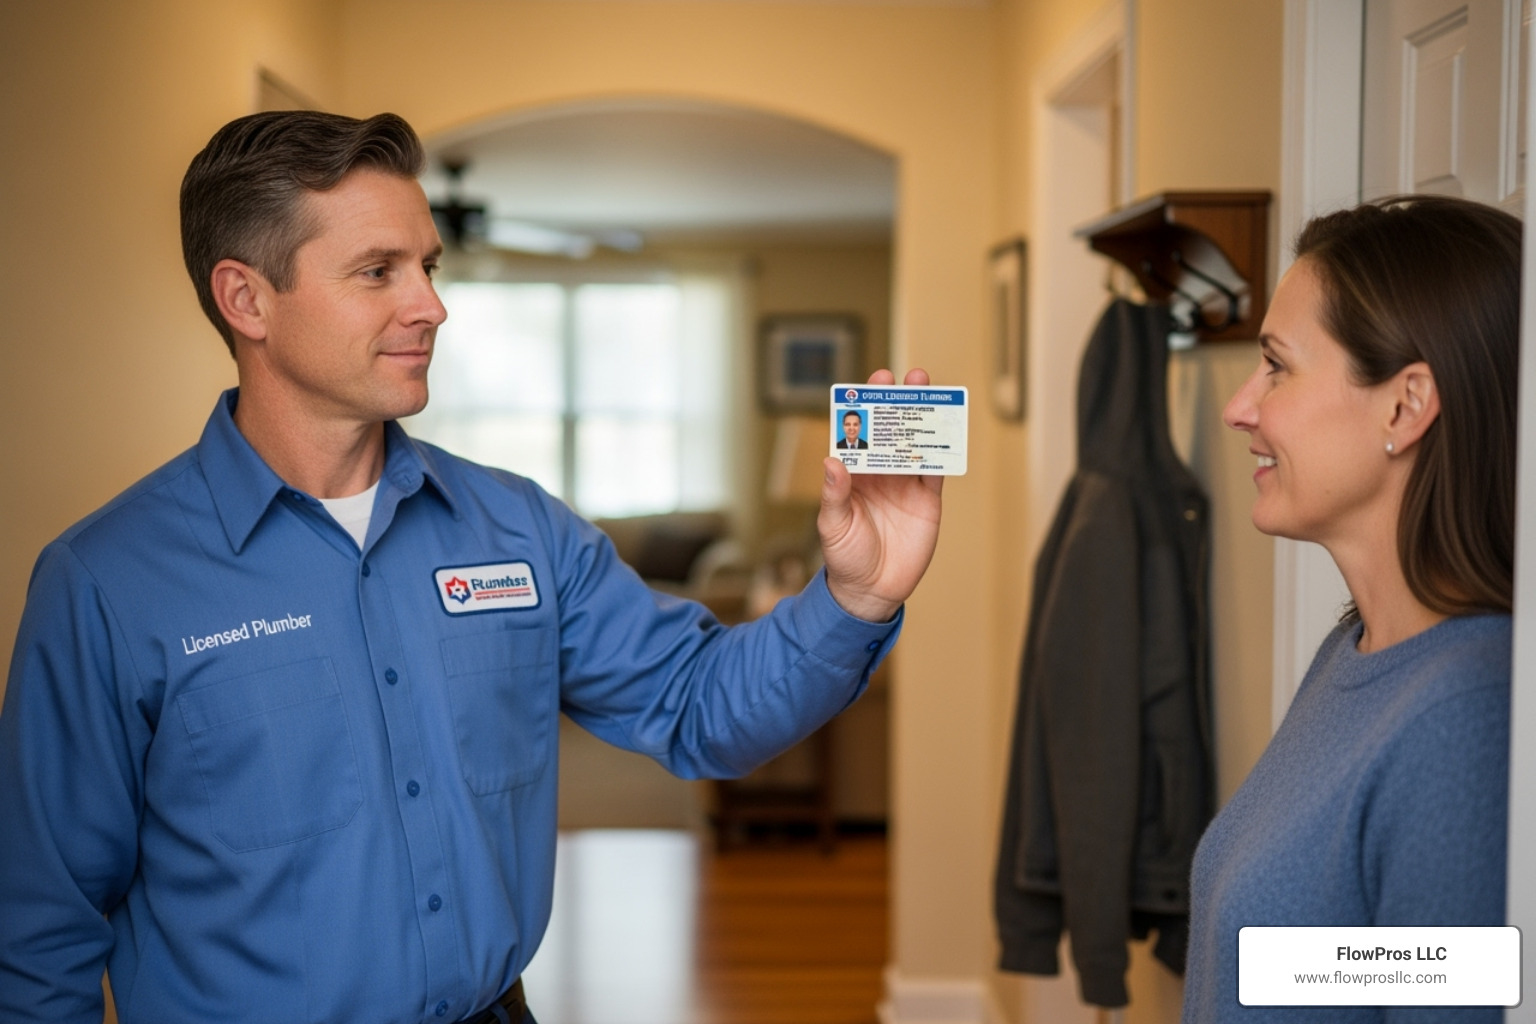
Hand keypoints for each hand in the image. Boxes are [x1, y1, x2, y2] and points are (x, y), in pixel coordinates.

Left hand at [818, 368, 944, 621]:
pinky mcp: (927, 500)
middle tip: (909, 377)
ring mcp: (905, 484)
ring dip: (925, 418)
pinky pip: (937, 471)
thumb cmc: (844, 557)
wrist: (872, 590)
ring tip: (931, 391)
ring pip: (917, 443)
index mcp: (854, 473)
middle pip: (892, 430)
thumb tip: (831, 461)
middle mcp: (880, 473)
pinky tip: (950, 428)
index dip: (867, 407)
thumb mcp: (832, 525)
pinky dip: (943, 450)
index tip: (872, 385)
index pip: (861, 433)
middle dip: (900, 402)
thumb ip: (834, 494)